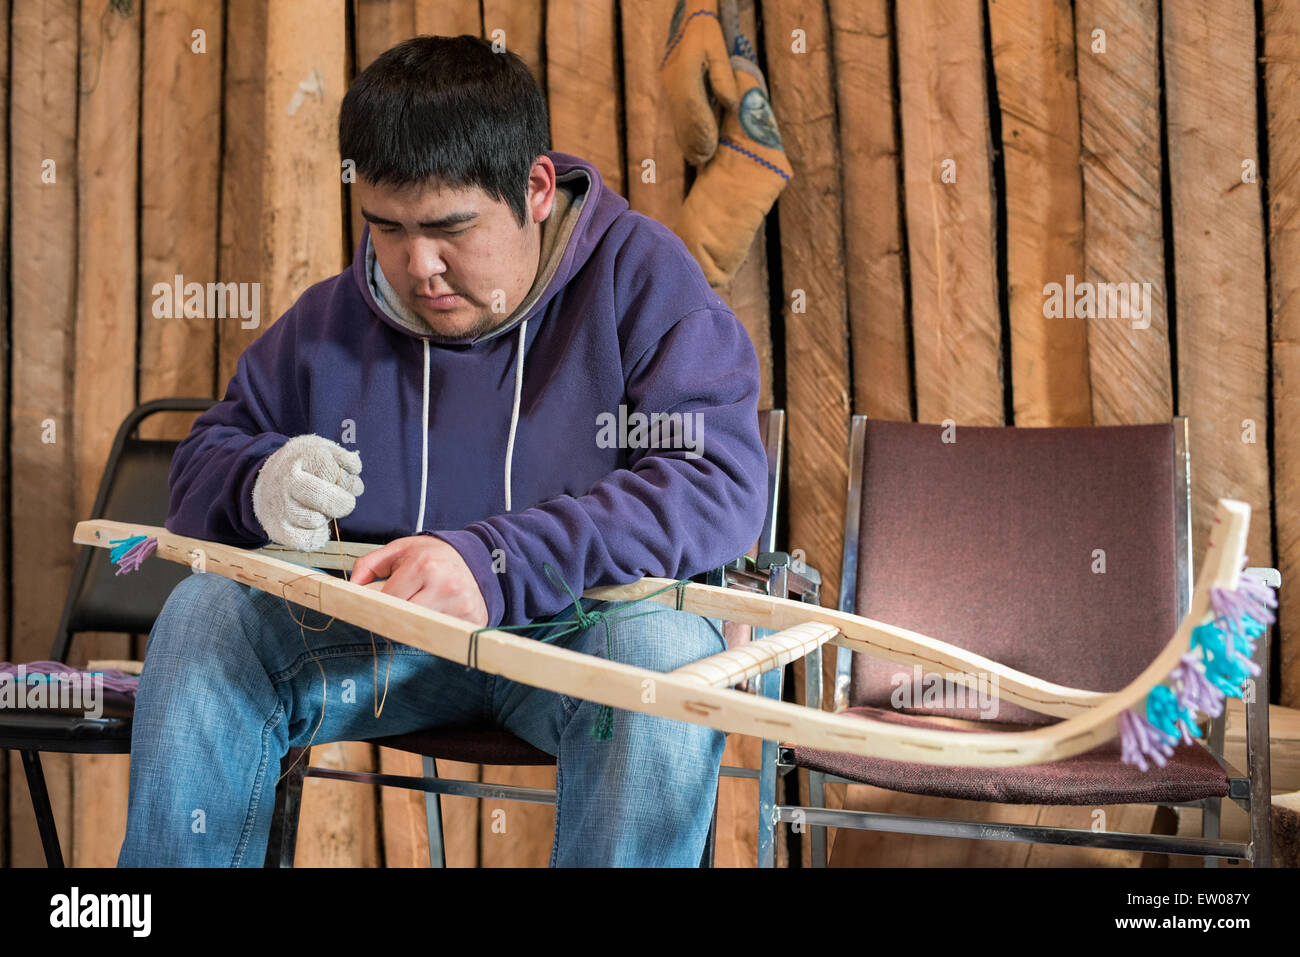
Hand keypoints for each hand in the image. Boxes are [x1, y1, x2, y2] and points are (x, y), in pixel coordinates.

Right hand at [252, 434, 363, 550]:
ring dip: (326, 517)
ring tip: (321, 509)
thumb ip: (344, 458)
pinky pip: (305, 541)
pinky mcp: (278, 528)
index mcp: (303, 456)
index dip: (349, 481)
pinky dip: (318, 537)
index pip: (334, 473)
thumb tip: (355, 472)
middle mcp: (289, 481)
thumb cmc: (304, 465)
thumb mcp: (322, 448)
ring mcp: (282, 505)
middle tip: (345, 503)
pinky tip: (318, 526)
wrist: (265, 478)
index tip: (347, 484)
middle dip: (343, 503)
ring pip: (315, 520)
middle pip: (323, 497)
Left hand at [350, 535, 488, 626]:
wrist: (479, 557)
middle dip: (393, 618)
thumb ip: (369, 564)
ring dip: (414, 626)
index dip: (376, 606)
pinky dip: (435, 631)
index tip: (372, 609)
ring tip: (418, 610)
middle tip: (392, 613)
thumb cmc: (436, 555)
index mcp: (424, 565)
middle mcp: (444, 586)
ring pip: (421, 631)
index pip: (388, 600)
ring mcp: (460, 606)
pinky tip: (437, 617)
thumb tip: (348, 588)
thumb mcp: (400, 549)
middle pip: (403, 619)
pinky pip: (443, 636)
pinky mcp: (472, 621)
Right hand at [661, 0, 738, 164]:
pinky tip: (692, 146)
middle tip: (705, 159)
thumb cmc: (709, 34)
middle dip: (693, 141)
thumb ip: (724, 76)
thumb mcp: (719, 49)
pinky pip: (676, 116)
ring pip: (677, 119)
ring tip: (699, 158)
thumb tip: (731, 104)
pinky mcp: (671, 90)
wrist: (689, 21)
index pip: (692, 106)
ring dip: (687, 141)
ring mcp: (670, 87)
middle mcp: (673, 81)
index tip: (711, 147)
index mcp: (685, 69)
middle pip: (681, 118)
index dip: (702, 129)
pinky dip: (684, 133)